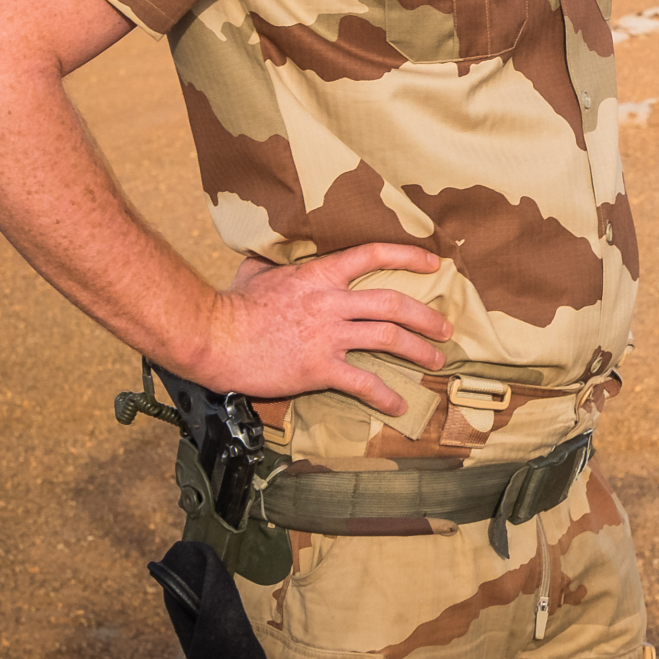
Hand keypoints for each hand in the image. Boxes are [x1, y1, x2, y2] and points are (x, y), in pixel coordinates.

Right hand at [187, 243, 453, 413]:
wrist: (213, 336)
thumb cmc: (232, 305)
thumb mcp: (258, 272)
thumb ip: (278, 264)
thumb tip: (275, 254)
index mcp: (321, 275)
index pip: (373, 255)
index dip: (408, 255)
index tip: (434, 263)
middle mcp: (332, 302)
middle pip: (393, 303)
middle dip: (425, 316)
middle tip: (445, 328)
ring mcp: (328, 335)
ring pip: (387, 338)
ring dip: (418, 350)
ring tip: (435, 360)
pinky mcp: (318, 367)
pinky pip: (362, 382)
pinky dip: (385, 395)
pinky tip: (399, 404)